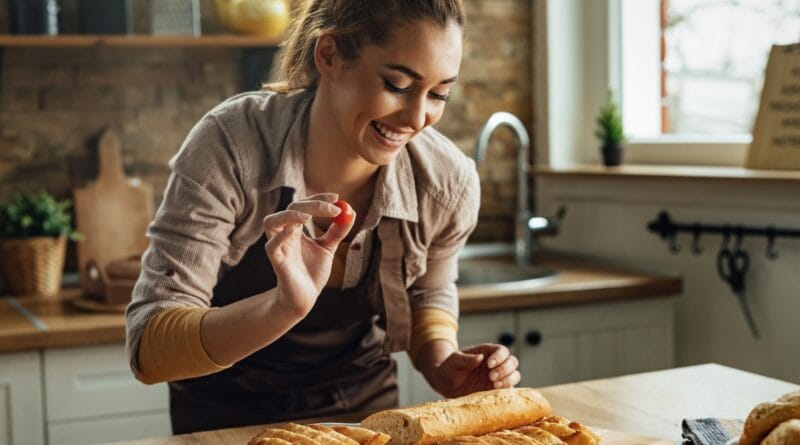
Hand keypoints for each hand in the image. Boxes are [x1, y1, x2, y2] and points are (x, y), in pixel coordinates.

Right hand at [262, 193, 354, 315]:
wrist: (305, 297)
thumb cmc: (312, 271)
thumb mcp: (328, 248)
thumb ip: (337, 231)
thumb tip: (351, 211)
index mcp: (295, 228)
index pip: (303, 204)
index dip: (318, 199)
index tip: (336, 198)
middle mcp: (284, 234)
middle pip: (291, 208)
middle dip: (313, 205)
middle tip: (335, 208)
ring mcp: (279, 247)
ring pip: (271, 222)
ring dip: (289, 215)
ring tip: (308, 216)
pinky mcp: (277, 262)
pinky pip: (272, 246)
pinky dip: (280, 237)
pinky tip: (293, 230)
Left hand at [428, 343, 520, 398]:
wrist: (445, 385)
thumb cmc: (449, 368)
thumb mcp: (454, 361)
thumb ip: (466, 359)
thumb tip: (480, 358)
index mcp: (487, 352)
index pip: (502, 350)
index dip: (500, 357)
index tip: (489, 364)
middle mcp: (495, 364)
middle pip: (512, 362)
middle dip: (505, 369)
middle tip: (491, 377)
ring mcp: (497, 378)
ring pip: (515, 375)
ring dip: (509, 379)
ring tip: (494, 385)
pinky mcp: (496, 391)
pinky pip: (509, 390)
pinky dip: (507, 391)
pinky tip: (496, 392)